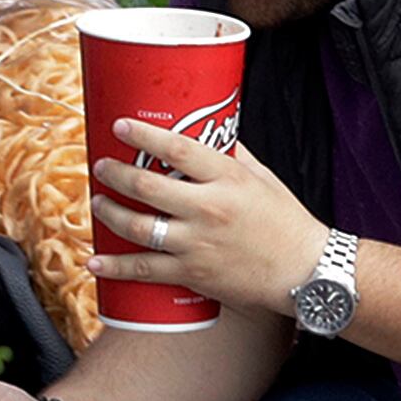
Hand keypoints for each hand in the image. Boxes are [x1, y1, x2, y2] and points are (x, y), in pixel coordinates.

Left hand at [91, 117, 329, 316]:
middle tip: (101, 166)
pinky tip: (95, 262)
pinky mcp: (193, 274)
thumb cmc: (287, 221)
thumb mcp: (262, 177)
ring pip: (137, 227)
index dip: (143, 135)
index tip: (120, 126)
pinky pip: (145, 270)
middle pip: (146, 187)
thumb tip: (209, 130)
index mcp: (227, 179)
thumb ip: (232, 155)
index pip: (177, 148)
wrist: (305, 273)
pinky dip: (116, 268)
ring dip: (109, 213)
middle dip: (115, 173)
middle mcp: (208, 209)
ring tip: (98, 203)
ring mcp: (198, 244)